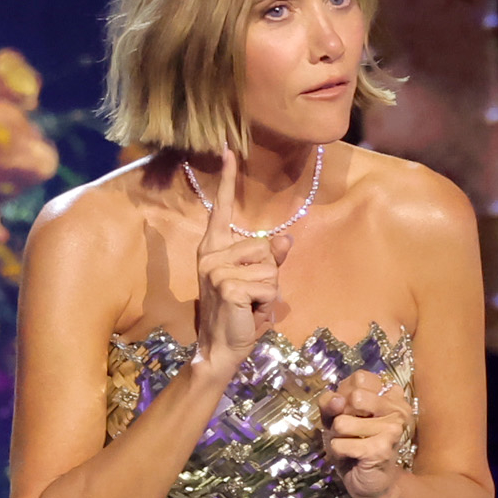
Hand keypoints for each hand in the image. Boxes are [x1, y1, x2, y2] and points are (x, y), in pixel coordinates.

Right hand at [188, 165, 278, 371]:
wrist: (220, 348)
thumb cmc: (239, 315)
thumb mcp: (258, 283)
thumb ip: (270, 259)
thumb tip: (286, 240)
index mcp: (214, 249)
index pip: (221, 209)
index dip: (226, 180)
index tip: (229, 150)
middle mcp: (212, 254)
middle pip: (265, 248)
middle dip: (268, 277)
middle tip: (250, 298)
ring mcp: (217, 269)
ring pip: (270, 268)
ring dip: (268, 291)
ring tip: (250, 306)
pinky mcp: (228, 284)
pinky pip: (268, 285)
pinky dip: (266, 304)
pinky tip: (249, 312)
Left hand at [319, 370, 409, 497]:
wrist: (371, 482)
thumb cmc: (354, 446)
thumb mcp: (336, 418)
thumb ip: (331, 403)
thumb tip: (337, 399)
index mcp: (390, 394)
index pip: (359, 378)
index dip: (345, 394)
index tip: (351, 410)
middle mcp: (397, 408)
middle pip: (353, 396)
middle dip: (340, 416)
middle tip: (351, 431)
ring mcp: (392, 428)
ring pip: (342, 422)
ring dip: (338, 437)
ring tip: (353, 445)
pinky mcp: (381, 448)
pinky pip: (340, 444)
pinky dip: (339, 452)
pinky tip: (354, 457)